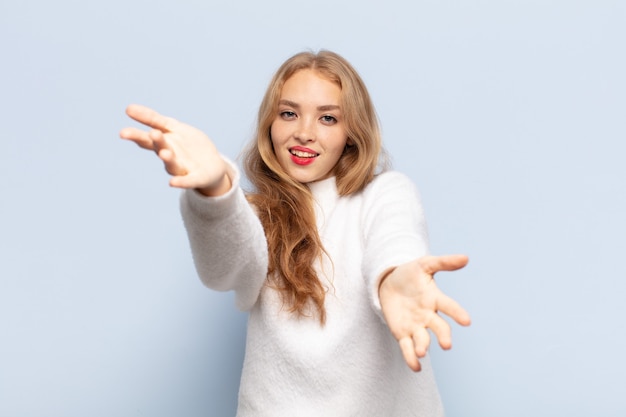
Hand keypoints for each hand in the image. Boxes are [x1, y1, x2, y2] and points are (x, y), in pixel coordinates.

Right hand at [119, 104, 229, 194]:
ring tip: (164, 153)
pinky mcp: (196, 178)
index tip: (122, 133)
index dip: (136, 135)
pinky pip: (187, 181)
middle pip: (160, 148)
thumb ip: (153, 119)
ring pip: (173, 164)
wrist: (212, 166)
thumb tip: (128, 108)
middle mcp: (170, 155)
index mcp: (164, 142)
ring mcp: (182, 167)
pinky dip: (180, 182)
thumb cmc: (189, 145)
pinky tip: (172, 183)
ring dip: (168, 158)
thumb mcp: (173, 127)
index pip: (147, 138)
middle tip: (153, 134)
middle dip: (156, 141)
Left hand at [379, 254, 470, 371]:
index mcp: (435, 299)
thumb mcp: (424, 264)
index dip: (457, 313)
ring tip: (423, 351)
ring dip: (423, 346)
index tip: (467, 321)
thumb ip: (444, 262)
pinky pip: (407, 348)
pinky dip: (411, 358)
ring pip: (422, 339)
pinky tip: (416, 366)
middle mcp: (428, 315)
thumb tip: (466, 258)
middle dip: (443, 336)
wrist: (389, 282)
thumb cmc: (410, 274)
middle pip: (438, 327)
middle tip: (446, 344)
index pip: (448, 306)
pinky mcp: (402, 333)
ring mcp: (416, 325)